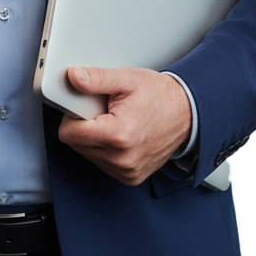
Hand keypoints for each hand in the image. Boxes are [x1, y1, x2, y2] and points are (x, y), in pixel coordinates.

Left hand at [57, 67, 192, 185]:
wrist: (186, 112)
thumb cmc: (159, 96)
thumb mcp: (126, 79)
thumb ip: (96, 79)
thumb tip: (74, 77)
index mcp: (118, 135)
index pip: (69, 133)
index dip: (73, 114)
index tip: (85, 105)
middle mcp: (121, 159)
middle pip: (77, 145)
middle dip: (86, 125)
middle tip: (106, 110)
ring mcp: (126, 172)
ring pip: (89, 155)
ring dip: (95, 138)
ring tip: (116, 121)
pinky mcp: (130, 177)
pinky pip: (103, 164)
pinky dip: (106, 149)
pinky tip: (121, 135)